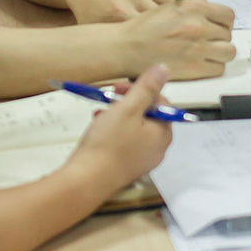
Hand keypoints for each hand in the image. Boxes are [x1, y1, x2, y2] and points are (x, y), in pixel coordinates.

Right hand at [72, 64, 173, 185]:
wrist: (86, 181)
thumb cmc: (108, 143)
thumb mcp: (127, 109)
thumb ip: (147, 88)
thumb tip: (164, 69)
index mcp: (163, 133)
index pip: (159, 102)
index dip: (139, 90)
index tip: (118, 88)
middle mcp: (157, 148)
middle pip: (147, 115)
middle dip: (127, 103)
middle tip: (108, 98)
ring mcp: (142, 160)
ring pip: (134, 128)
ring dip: (118, 115)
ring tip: (100, 113)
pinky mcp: (126, 167)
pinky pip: (125, 142)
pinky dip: (114, 131)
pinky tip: (98, 129)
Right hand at [117, 0, 235, 78]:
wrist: (127, 47)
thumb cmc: (142, 27)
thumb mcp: (168, 6)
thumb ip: (191, 4)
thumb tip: (205, 3)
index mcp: (194, 8)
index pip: (227, 15)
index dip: (224, 22)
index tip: (219, 26)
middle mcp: (199, 26)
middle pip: (228, 34)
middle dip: (220, 38)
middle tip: (209, 41)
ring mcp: (198, 48)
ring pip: (228, 52)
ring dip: (220, 53)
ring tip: (208, 53)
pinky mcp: (194, 68)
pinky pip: (218, 68)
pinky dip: (212, 67)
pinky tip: (200, 64)